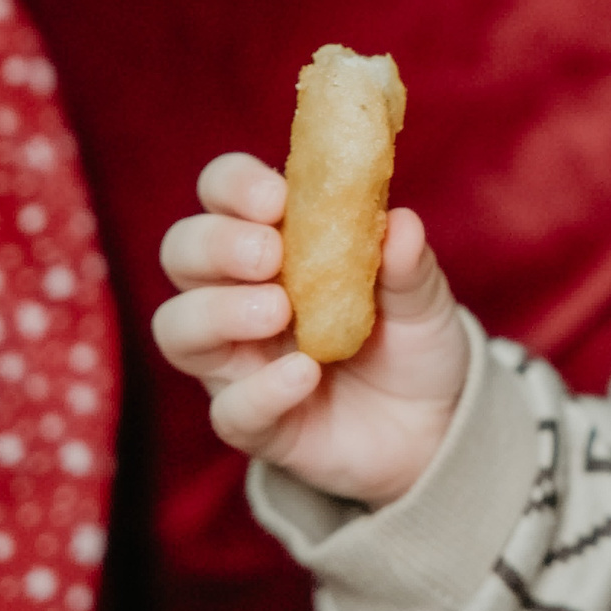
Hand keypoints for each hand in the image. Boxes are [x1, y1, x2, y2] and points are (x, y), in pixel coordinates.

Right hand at [152, 152, 469, 507]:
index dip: (234, 186)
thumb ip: (408, 262)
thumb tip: (399, 222)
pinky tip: (305, 373)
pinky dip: (262, 389)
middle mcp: (238, 295)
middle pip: (181, 253)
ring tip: (280, 311)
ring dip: (218, 311)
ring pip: (177, 328)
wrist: (433, 424)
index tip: (277, 196)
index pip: (221, 194)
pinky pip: (230, 410)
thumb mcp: (422, 295)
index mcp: (274, 243)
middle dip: (216, 244)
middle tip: (271, 255)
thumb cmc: (410, 340)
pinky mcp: (255, 423)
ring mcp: (238, 362)